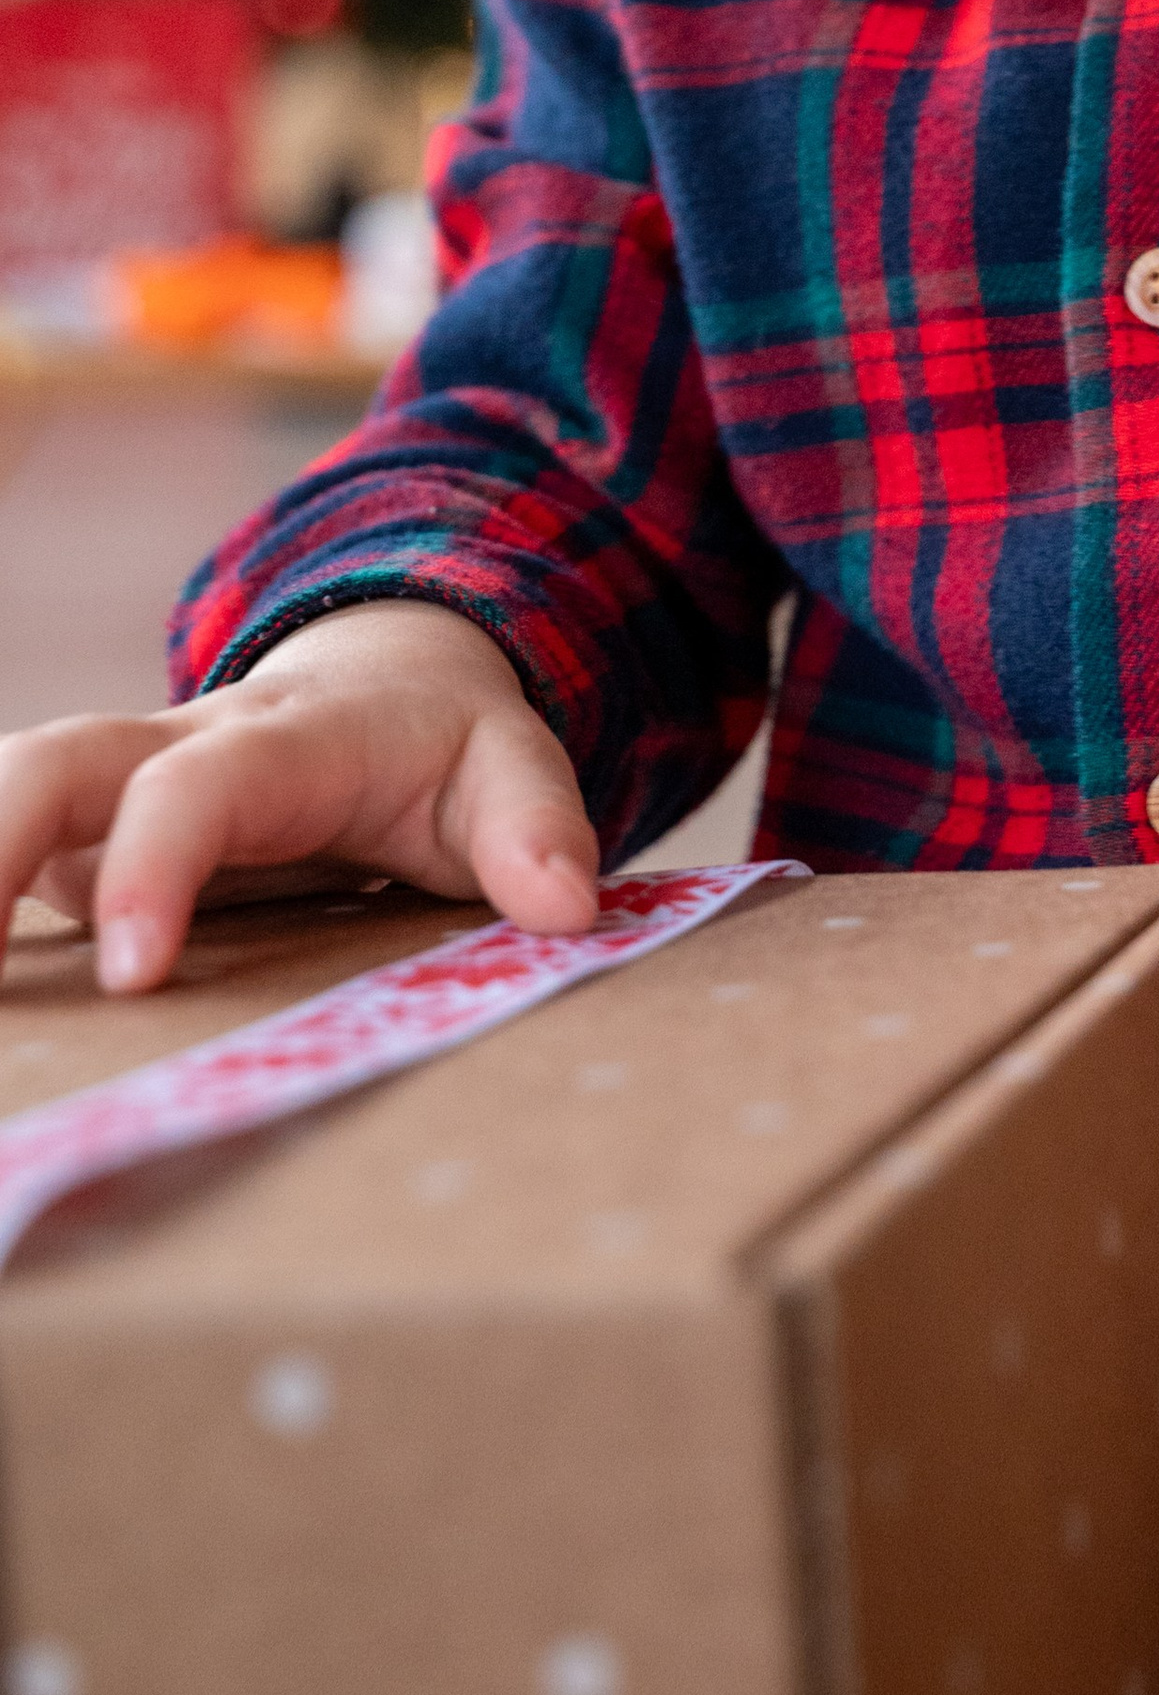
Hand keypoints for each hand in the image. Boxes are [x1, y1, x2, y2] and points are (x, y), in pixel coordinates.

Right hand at [0, 603, 598, 993]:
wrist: (390, 680)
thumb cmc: (442, 745)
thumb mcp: (511, 767)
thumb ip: (539, 827)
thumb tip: (567, 910)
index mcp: (284, 738)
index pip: (196, 783)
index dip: (154, 864)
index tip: (135, 972)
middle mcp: (174, 749)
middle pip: (51, 763)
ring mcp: (118, 794)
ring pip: (11, 794)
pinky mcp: (87, 841)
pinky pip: (13, 859)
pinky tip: (6, 1015)